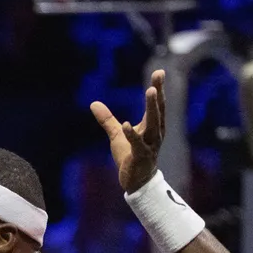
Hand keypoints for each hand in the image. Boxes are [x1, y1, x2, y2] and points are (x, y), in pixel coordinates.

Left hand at [90, 69, 165, 193]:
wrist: (137, 181)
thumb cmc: (130, 155)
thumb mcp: (117, 134)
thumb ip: (107, 119)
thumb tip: (93, 103)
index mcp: (151, 126)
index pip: (156, 105)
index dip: (158, 88)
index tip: (159, 71)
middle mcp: (155, 133)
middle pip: (158, 110)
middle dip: (158, 93)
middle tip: (158, 76)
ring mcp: (150, 145)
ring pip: (153, 124)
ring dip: (152, 108)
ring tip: (150, 91)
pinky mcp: (140, 156)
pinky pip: (137, 144)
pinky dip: (132, 134)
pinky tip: (126, 124)